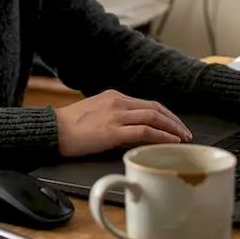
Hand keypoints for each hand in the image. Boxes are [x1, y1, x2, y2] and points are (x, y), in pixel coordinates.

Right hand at [54, 90, 192, 156]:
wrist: (52, 130)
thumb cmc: (70, 126)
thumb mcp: (95, 113)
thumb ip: (114, 116)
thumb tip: (130, 129)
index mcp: (114, 97)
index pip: (147, 103)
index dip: (166, 114)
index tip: (176, 124)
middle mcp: (118, 102)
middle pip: (155, 108)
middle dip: (174, 121)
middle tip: (186, 133)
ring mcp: (116, 116)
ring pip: (153, 117)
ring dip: (173, 128)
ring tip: (183, 139)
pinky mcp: (113, 131)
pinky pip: (144, 131)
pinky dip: (161, 135)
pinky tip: (170, 142)